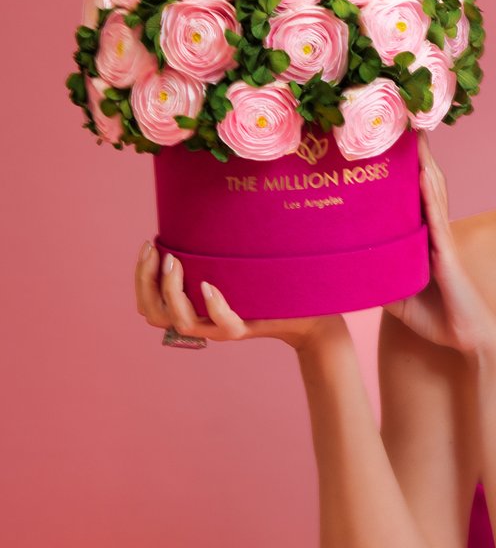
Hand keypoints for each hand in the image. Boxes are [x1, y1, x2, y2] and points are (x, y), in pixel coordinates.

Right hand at [134, 241, 345, 352]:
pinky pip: (222, 324)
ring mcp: (218, 328)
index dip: (140, 277)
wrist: (303, 308)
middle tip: (158, 252)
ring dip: (171, 289)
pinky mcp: (243, 329)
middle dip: (146, 281)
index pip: (148, 303)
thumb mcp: (230, 264)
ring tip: (176, 261)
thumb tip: (188, 218)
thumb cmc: (264, 281)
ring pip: (181, 321)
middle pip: (153, 313)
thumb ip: (206, 253)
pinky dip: (212, 304)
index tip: (148, 245)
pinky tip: (207, 284)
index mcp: (189, 309)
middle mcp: (199, 322)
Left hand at [383, 131, 495, 357]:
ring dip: (425, 165)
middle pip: (426, 187)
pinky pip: (437, 220)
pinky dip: (431, 196)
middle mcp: (435, 234)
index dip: (407, 171)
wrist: (469, 340)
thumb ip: (379, 280)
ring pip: (433, 195)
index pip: (414, 199)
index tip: (394, 142)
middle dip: (417, 156)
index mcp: (425, 241)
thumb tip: (351, 271)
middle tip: (404, 122)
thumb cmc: (438, 319)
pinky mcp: (448, 255)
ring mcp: (443, 242)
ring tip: (414, 134)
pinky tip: (424, 175)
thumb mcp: (397, 298)